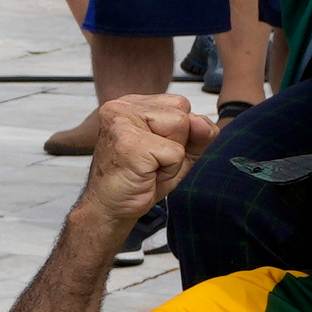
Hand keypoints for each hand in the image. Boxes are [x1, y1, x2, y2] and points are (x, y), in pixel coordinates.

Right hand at [81, 93, 213, 223]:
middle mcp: (121, 107)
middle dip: (177, 142)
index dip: (179, 133)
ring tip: (149, 166)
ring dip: (174, 155)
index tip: (153, 149)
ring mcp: (122, 122)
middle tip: (151, 160)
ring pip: (182, 125)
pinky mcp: (129, 144)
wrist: (110, 207)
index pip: (180, 104)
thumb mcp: (180, 152)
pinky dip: (169, 170)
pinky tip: (146, 174)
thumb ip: (199, 133)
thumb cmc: (140, 178)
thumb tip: (200, 121)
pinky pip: (176, 152)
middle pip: (182, 112)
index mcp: (130, 104)